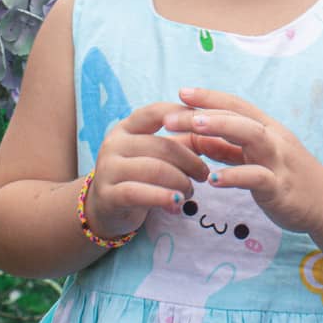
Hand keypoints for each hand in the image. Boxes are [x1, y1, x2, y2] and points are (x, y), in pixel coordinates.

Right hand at [86, 102, 210, 237]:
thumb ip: (181, 143)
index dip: (184, 117)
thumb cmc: (138, 177)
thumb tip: (217, 134)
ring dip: (181, 182)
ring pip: (155, 169)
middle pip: (163, 145)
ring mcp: (108, 168)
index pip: (157, 112)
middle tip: (204, 175)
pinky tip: (178, 204)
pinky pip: (139, 192)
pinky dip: (163, 197)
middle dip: (190, 161)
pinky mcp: (107, 195)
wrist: (104, 210)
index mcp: (127, 127)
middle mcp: (114, 143)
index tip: (208, 128)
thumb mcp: (155, 156)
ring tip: (189, 193)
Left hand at [163, 87, 322, 234]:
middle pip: (239, 116)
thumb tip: (196, 136)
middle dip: (205, 112)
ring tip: (194, 128)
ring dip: (222, 128)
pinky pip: (257, 177)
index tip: (181, 92)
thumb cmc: (288, 177)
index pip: (236, 105)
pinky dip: (235, 176)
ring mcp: (279, 161)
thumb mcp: (256, 157)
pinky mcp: (280, 187)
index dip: (209, 97)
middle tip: (171, 116)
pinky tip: (213, 180)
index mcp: (267, 128)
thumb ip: (228, 147)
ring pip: (252, 136)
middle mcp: (274, 138)